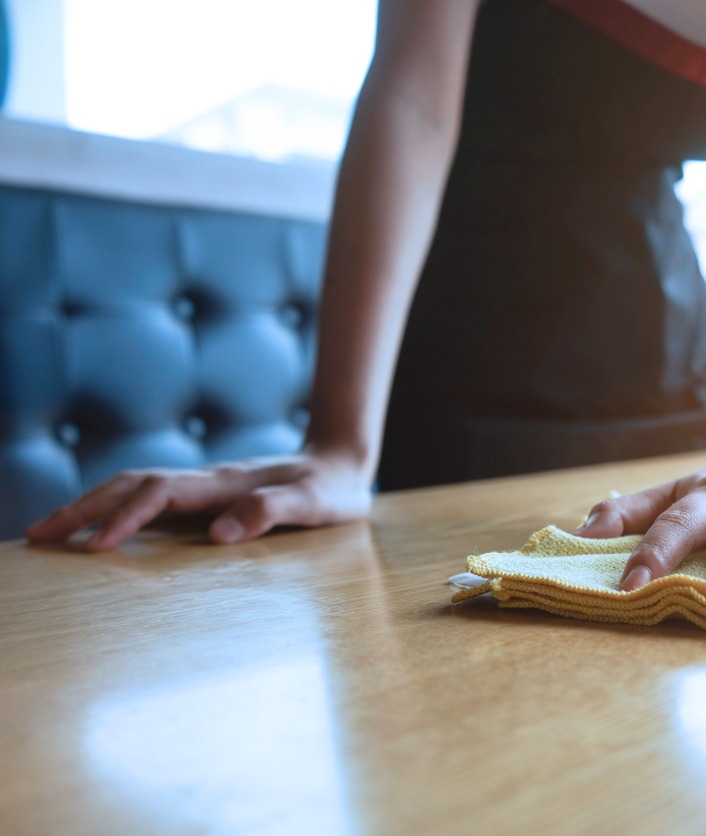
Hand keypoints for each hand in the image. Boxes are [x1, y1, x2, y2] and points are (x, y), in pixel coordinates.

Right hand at [24, 446, 372, 550]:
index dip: (125, 519)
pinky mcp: (206, 495)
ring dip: (89, 506)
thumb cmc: (334, 487)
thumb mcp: (317, 504)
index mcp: (226, 482)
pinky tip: (96, 528)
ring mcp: (203, 485)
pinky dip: (112, 509)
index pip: (161, 496)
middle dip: (81, 508)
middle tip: (36, 536)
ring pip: (132, 488)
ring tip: (47, 532)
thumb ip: (273, 511)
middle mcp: (206, 479)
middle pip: (130, 485)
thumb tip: (220, 534)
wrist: (344, 461)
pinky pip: (147, 499)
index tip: (93, 548)